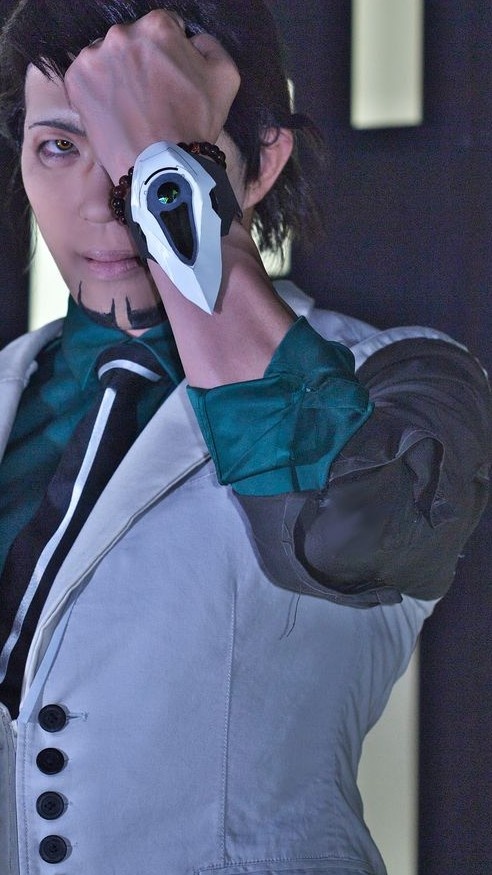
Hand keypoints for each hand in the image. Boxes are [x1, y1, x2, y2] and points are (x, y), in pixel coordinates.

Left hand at [64, 10, 240, 180]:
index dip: (170, 54)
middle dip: (141, 61)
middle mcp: (122, 34)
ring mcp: (94, 57)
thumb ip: (209, 45)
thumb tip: (193, 40)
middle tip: (151, 96)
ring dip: (118, 74)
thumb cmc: (193, 125)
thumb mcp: (225, 78)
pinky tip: (115, 110)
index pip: (163, 27)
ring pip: (108, 57)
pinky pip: (87, 77)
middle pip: (132, 40)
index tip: (170, 77)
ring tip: (132, 106)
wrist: (161, 168)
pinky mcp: (76, 80)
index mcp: (157, 26)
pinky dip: (98, 90)